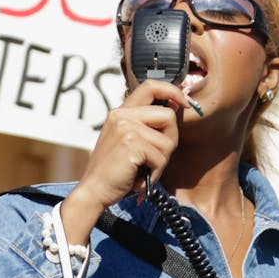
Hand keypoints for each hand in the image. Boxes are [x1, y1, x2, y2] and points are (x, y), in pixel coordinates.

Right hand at [61, 81, 186, 233]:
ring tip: (144, 171)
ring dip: (161, 162)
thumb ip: (146, 125)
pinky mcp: (131, 144)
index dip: (172, 91)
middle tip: (158, 159)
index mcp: (121, 112)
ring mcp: (126, 128)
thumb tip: (175, 108)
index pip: (150, 86)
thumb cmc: (114, 171)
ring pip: (167, 140)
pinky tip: (140, 179)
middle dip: (171, 139)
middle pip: (168, 115)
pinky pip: (160, 157)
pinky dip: (155, 173)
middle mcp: (122, 115)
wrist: (93, 191)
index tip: (184, 103)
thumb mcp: (127, 141)